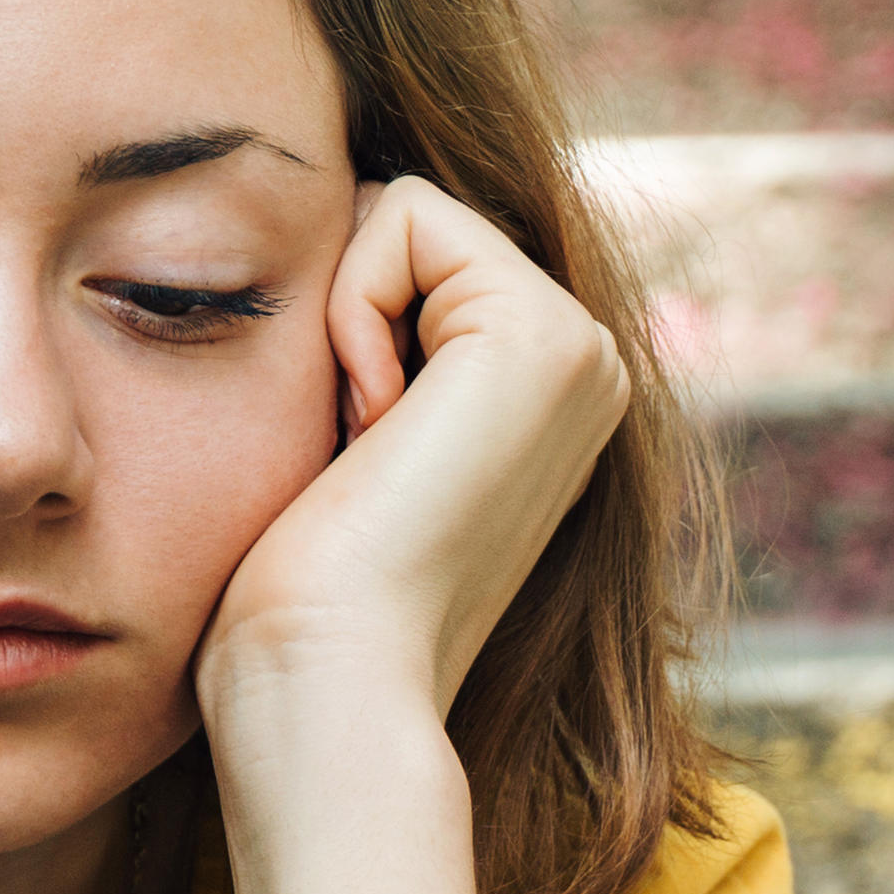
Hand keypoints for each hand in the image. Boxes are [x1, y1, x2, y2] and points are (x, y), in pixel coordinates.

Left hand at [196, 176, 628, 739]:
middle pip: (411, 228)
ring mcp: (581, 351)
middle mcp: (588, 369)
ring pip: (406, 214)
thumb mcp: (355, 440)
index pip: (413, 259)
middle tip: (357, 453)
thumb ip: (386, 345)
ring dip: (345, 321)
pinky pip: (404, 215)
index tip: (352, 456)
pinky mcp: (542, 335)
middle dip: (347, 316)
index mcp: (551, 397)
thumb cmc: (306, 596)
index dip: (341, 328)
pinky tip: (371, 426)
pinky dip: (349, 308)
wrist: (329, 678)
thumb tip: (342, 234)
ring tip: (367, 446)